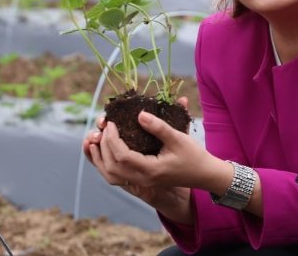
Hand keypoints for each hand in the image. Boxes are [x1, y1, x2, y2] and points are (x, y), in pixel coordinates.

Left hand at [82, 98, 219, 223]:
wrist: (204, 174)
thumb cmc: (193, 155)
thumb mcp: (178, 138)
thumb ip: (158, 127)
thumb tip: (139, 115)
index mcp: (151, 170)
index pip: (122, 157)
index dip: (112, 139)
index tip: (112, 123)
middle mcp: (143, 179)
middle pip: (111, 167)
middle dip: (103, 145)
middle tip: (103, 126)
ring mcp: (141, 182)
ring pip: (111, 175)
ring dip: (99, 157)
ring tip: (94, 139)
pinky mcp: (141, 180)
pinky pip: (116, 176)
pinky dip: (105, 164)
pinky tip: (102, 151)